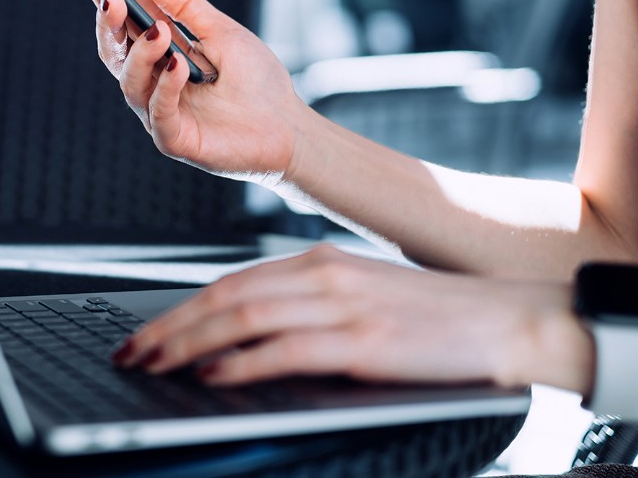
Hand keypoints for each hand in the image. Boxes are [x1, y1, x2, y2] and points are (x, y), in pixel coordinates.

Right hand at [57, 0, 308, 181]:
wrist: (288, 129)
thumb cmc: (256, 82)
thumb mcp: (224, 31)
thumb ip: (187, 7)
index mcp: (158, 52)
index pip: (117, 19)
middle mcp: (150, 81)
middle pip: (113, 50)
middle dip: (108, 23)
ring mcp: (157, 111)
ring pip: (130, 80)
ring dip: (142, 53)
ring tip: (160, 32)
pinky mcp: (172, 138)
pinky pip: (157, 111)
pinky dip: (165, 86)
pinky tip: (178, 66)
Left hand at [111, 245, 592, 393]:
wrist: (507, 319)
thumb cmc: (431, 317)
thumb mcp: (357, 296)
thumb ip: (305, 306)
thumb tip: (241, 338)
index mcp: (316, 262)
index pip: (227, 283)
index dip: (178, 310)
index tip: (143, 333)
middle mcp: (321, 275)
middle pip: (223, 298)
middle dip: (167, 328)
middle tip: (130, 353)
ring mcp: (342, 306)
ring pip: (242, 318)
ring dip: (189, 345)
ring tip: (154, 365)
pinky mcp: (364, 342)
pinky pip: (286, 350)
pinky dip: (242, 363)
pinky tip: (213, 376)